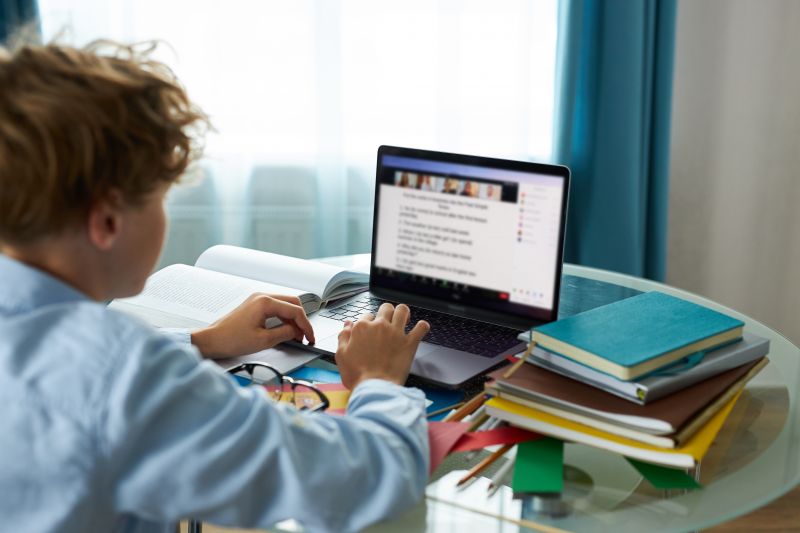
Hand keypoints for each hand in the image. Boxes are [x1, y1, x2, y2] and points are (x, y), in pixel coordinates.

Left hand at [192, 293, 314, 358]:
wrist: (212, 340)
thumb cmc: (231, 340)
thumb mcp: (264, 341)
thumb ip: (285, 334)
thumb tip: (297, 332)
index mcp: (265, 302)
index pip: (294, 310)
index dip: (305, 325)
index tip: (310, 337)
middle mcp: (262, 297)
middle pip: (292, 303)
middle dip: (301, 320)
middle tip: (305, 336)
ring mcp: (257, 300)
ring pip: (285, 305)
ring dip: (293, 319)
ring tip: (295, 336)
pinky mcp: (254, 306)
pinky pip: (276, 308)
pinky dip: (283, 318)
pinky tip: (284, 330)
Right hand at [335, 302, 428, 388]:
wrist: (375, 387)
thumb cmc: (358, 375)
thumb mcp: (341, 355)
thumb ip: (343, 336)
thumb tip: (348, 325)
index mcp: (362, 328)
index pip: (367, 315)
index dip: (368, 322)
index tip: (371, 329)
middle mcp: (379, 326)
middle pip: (386, 308)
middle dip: (387, 312)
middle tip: (389, 321)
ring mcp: (395, 333)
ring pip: (403, 310)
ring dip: (404, 313)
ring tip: (404, 319)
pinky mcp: (409, 343)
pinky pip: (421, 327)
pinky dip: (422, 326)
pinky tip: (420, 329)